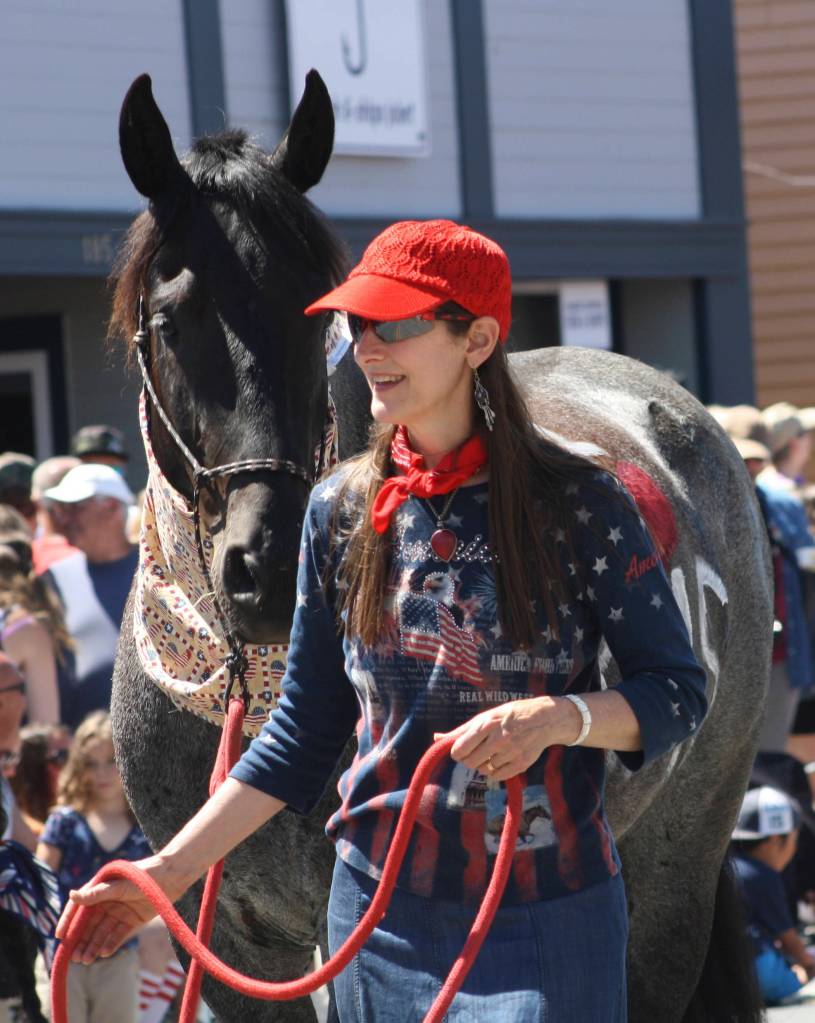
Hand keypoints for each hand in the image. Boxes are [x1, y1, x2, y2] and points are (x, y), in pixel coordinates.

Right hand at [55, 854, 186, 963]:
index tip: (60, 937)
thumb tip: (72, 895)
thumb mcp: (120, 885)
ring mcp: (121, 910)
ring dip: (93, 945)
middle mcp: (108, 900)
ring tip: (86, 960)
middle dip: (81, 940)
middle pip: (90, 923)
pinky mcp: (133, 920)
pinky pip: (118, 935)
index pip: (80, 906)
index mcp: (101, 888)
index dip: (69, 921)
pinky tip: (103, 954)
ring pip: (102, 931)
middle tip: (74, 958)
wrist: (173, 877)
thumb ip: (97, 894)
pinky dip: (110, 944)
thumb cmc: (144, 875)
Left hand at [435, 696, 579, 782]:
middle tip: (479, 750)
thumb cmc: (510, 716)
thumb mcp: (486, 717)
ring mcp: (511, 752)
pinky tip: (502, 759)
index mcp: (486, 724)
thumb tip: (436, 738)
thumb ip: (461, 731)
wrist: (544, 719)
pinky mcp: (521, 764)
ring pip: (483, 770)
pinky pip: (498, 776)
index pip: (459, 750)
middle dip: (470, 759)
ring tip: (494, 751)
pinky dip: (496, 770)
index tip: (462, 750)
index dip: (458, 752)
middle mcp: (498, 739)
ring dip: (484, 764)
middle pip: (470, 763)